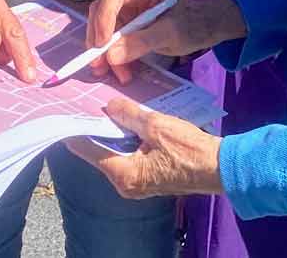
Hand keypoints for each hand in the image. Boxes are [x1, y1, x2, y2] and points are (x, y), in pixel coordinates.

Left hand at [64, 98, 223, 197]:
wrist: (219, 167)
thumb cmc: (188, 150)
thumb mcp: (157, 126)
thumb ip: (130, 115)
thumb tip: (109, 106)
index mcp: (123, 174)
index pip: (88, 151)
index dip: (76, 130)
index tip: (67, 112)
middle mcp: (125, 183)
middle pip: (100, 153)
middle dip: (96, 128)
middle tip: (88, 103)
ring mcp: (138, 183)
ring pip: (116, 154)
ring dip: (113, 133)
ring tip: (106, 107)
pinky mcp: (149, 178)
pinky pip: (129, 157)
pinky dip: (126, 140)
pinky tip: (128, 122)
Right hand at [90, 0, 247, 82]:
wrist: (203, 28)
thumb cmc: (192, 24)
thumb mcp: (171, 33)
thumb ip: (143, 41)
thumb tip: (111, 55)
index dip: (103, 19)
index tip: (103, 45)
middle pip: (101, 12)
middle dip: (100, 40)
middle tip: (101, 65)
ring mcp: (126, 6)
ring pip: (103, 28)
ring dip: (106, 53)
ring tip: (119, 75)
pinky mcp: (125, 22)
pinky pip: (111, 39)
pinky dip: (114, 56)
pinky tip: (122, 72)